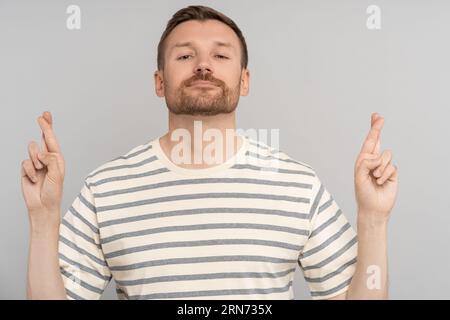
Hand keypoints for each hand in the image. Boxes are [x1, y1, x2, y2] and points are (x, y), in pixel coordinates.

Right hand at [21, 111, 64, 228]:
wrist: (42, 206)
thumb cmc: (53, 192)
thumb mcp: (57, 175)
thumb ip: (51, 160)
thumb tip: (42, 151)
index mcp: (57, 159)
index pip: (52, 140)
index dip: (48, 127)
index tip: (45, 115)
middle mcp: (47, 159)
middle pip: (43, 139)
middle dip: (44, 127)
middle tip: (42, 116)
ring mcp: (36, 163)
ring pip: (32, 150)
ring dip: (36, 160)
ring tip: (40, 171)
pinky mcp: (26, 169)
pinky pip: (25, 163)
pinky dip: (29, 171)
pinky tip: (33, 179)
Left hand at [354, 113, 398, 222]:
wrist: (373, 208)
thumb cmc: (363, 193)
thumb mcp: (359, 176)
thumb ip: (365, 163)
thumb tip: (377, 156)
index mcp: (363, 160)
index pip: (369, 142)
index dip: (373, 129)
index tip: (377, 117)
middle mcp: (373, 160)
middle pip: (378, 141)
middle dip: (377, 128)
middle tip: (379, 116)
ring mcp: (383, 166)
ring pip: (385, 155)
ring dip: (379, 167)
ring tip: (374, 178)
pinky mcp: (392, 173)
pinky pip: (391, 167)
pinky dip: (385, 174)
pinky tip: (381, 182)